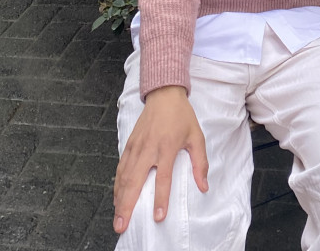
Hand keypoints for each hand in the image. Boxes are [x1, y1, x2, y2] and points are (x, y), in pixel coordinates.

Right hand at [113, 85, 208, 235]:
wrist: (164, 94)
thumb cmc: (182, 116)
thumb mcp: (196, 136)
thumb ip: (201, 163)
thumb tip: (204, 186)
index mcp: (167, 146)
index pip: (163, 177)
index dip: (161, 198)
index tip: (158, 217)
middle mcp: (148, 148)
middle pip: (135, 181)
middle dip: (127, 205)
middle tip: (122, 225)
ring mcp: (136, 146)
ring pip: (124, 176)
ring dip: (119, 199)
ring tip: (117, 218)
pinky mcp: (129, 144)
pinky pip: (121, 167)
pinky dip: (117, 184)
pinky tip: (116, 198)